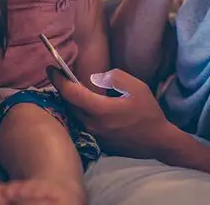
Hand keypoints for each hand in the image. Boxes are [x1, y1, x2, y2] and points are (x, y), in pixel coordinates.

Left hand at [48, 67, 173, 158]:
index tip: (51, 68)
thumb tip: (96, 77)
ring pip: (75, 115)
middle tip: (60, 76)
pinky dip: (80, 111)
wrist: (158, 142)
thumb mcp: (137, 87)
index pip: (71, 93)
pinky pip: (83, 123)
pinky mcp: (98, 142)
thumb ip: (115, 77)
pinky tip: (85, 104)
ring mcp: (94, 135)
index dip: (58, 79)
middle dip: (63, 89)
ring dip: (71, 101)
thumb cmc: (148, 113)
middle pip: (69, 105)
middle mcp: (92, 124)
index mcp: (100, 110)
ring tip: (71, 88)